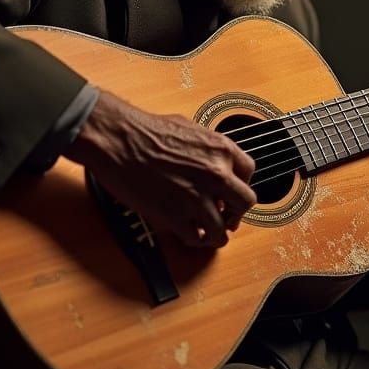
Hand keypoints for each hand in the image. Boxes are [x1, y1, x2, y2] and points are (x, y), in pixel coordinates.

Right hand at [66, 91, 256, 247]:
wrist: (119, 139)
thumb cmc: (145, 129)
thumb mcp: (189, 128)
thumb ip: (207, 149)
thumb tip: (211, 162)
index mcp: (221, 149)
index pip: (249, 172)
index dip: (240, 184)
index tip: (231, 193)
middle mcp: (216, 173)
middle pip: (245, 203)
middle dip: (236, 212)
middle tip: (227, 217)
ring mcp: (197, 197)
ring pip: (222, 229)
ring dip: (217, 233)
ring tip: (209, 233)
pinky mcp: (176, 216)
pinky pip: (196, 237)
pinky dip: (195, 239)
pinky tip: (189, 234)